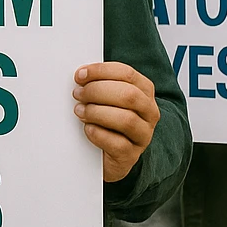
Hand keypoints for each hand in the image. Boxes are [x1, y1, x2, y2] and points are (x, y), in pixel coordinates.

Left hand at [73, 62, 159, 182]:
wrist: (107, 155)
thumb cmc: (105, 121)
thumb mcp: (106, 99)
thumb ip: (99, 84)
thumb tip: (81, 74)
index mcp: (144, 92)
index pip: (127, 74)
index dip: (101, 71)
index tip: (80, 75)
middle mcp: (149, 113)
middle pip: (128, 95)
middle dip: (97, 91)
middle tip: (78, 94)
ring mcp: (143, 135)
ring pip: (126, 119)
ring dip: (96, 112)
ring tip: (80, 111)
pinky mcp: (131, 155)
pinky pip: (117, 144)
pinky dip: (97, 134)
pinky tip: (88, 129)